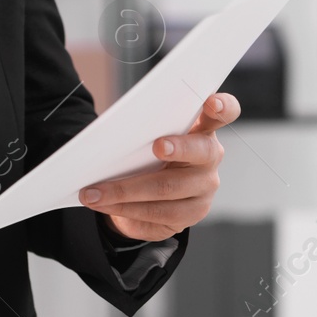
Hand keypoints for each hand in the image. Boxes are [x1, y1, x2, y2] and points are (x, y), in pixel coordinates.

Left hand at [78, 92, 239, 240]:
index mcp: (202, 128)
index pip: (224, 113)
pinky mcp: (191, 215)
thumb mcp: (148, 135)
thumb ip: (144, 128)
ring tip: (93, 192)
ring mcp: (204, 189)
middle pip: (200, 152)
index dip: (222, 106)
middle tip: (156, 146)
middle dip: (178, 148)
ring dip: (125, 191)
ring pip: (168, 190)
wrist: (148, 191)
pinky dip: (124, 209)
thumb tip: (113, 132)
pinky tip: (103, 205)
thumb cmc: (148, 152)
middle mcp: (209, 158)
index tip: (211, 101)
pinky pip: (156, 215)